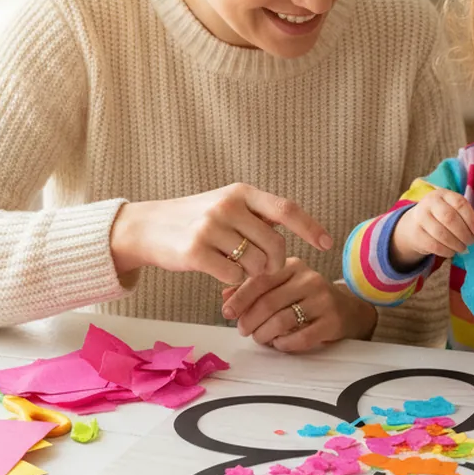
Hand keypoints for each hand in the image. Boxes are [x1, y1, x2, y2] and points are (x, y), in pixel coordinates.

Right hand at [109, 183, 332, 285]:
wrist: (147, 227)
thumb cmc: (193, 219)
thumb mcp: (226, 204)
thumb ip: (257, 214)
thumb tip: (300, 226)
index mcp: (240, 192)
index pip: (286, 209)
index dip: (310, 228)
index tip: (326, 244)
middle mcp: (227, 205)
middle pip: (275, 245)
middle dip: (275, 265)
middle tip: (265, 271)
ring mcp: (210, 227)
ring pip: (256, 264)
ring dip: (252, 275)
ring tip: (235, 267)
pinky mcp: (195, 251)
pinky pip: (234, 277)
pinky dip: (233, 282)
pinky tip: (219, 274)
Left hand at [221, 258, 377, 351]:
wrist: (348, 309)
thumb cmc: (307, 298)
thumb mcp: (282, 286)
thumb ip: (254, 289)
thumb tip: (225, 296)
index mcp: (292, 266)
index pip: (260, 279)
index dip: (240, 298)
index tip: (227, 312)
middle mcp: (309, 279)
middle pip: (269, 302)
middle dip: (250, 320)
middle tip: (243, 330)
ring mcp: (322, 300)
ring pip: (282, 320)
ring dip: (264, 334)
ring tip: (259, 338)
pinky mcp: (332, 321)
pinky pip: (301, 337)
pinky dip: (284, 344)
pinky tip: (279, 344)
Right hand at [389, 189, 473, 269]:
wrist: (415, 224)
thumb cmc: (441, 217)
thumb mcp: (451, 209)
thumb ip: (465, 216)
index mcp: (443, 194)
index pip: (459, 203)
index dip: (471, 219)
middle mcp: (429, 202)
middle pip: (450, 218)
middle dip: (464, 233)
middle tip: (471, 242)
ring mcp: (420, 217)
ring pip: (441, 234)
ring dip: (456, 244)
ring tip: (463, 248)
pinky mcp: (416, 233)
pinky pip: (434, 245)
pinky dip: (446, 251)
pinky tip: (451, 252)